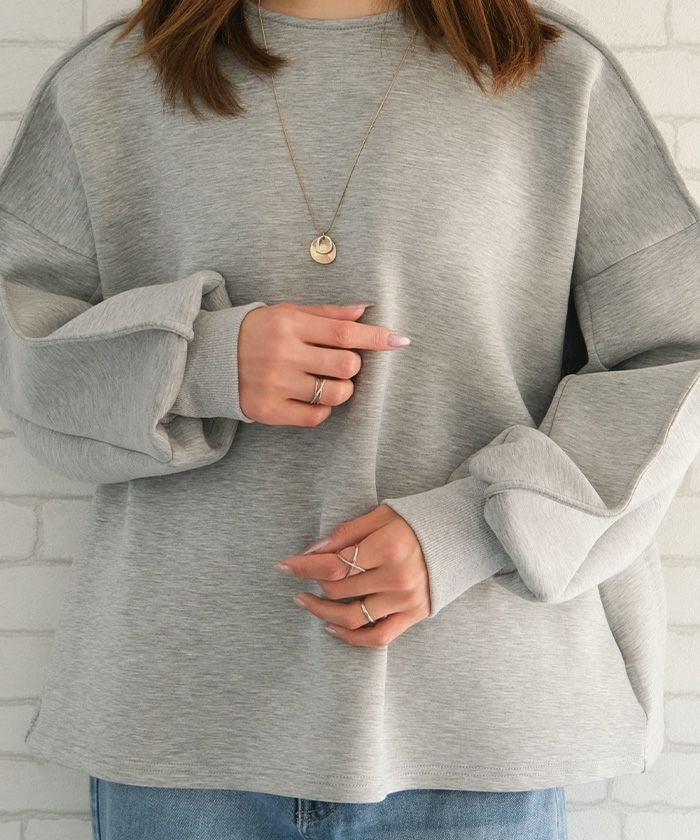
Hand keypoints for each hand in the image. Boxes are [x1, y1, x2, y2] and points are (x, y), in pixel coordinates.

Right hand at [237, 302, 409, 425]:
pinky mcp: (269, 410)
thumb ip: (328, 313)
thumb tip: (366, 310)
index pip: (344, 332)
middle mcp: (282, 353)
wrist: (211, 359)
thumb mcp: (289, 313)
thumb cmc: (259, 332)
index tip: (400, 341)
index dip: (376, 338)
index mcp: (289, 324)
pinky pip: (316, 416)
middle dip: (353, 366)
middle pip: (346, 365)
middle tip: (340, 363)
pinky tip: (311, 397)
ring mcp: (275, 384)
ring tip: (327, 382)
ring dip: (342, 389)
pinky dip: (322, 408)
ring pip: (336, 394)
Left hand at [274, 504, 430, 646]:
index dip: (304, 567)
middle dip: (311, 586)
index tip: (283, 566)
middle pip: (339, 591)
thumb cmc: (415, 522)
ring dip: (322, 612)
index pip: (334, 565)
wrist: (458, 536)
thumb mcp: (381, 515)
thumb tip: (312, 550)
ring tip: (306, 602)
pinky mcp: (415, 615)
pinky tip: (332, 627)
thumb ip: (347, 532)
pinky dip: (351, 637)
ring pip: (352, 617)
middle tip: (298, 581)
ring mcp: (406, 600)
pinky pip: (378, 636)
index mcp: (388, 547)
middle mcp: (397, 577)